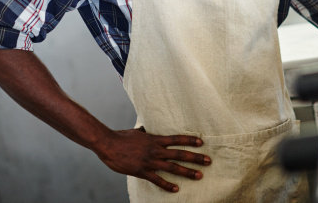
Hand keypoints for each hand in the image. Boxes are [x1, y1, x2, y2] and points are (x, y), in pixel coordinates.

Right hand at [95, 127, 210, 192]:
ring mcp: (150, 161)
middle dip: (195, 157)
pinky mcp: (142, 171)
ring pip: (173, 167)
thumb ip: (145, 132)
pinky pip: (157, 180)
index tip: (202, 143)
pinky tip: (176, 189)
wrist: (108, 144)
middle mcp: (156, 150)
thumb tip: (147, 128)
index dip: (190, 141)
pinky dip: (167, 185)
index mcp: (155, 139)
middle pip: (180, 154)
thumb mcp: (137, 132)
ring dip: (187, 172)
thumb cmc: (122, 137)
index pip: (177, 139)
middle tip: (208, 161)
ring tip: (199, 175)